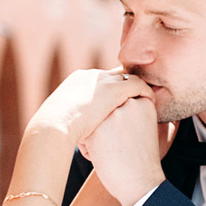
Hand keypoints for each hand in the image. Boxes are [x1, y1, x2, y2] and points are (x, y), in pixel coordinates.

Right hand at [32, 68, 153, 146]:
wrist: (55, 125)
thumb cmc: (54, 130)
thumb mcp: (61, 121)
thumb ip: (70, 121)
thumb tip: (74, 130)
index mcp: (76, 81)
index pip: (99, 81)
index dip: (109, 90)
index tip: (116, 102)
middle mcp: (91, 76)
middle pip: (114, 75)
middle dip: (125, 85)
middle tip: (136, 97)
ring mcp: (103, 81)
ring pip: (128, 78)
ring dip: (138, 88)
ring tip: (147, 99)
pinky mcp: (115, 89)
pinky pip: (138, 85)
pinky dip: (146, 92)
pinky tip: (152, 102)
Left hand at [79, 94, 168, 205]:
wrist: (141, 183)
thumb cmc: (144, 160)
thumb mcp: (148, 127)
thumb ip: (136, 110)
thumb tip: (120, 102)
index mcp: (143, 101)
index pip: (120, 103)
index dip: (121, 123)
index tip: (130, 137)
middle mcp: (127, 103)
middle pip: (105, 110)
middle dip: (106, 126)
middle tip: (121, 146)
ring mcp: (111, 114)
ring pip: (92, 120)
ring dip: (97, 135)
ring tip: (112, 151)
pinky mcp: (96, 129)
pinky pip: (83, 132)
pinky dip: (88, 146)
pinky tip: (101, 156)